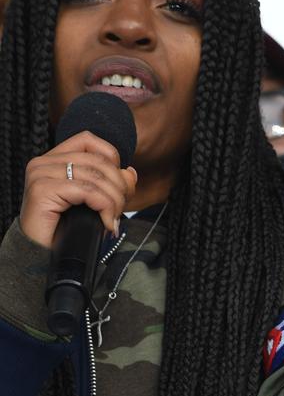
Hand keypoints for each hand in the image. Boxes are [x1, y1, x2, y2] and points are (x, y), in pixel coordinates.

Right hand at [20, 132, 136, 248]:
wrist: (42, 254)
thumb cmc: (67, 228)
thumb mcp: (95, 201)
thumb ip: (112, 183)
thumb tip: (130, 172)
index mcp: (54, 159)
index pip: (89, 140)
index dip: (112, 158)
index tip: (118, 185)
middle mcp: (43, 162)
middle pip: (98, 160)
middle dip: (120, 186)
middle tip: (121, 210)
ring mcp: (40, 174)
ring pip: (96, 176)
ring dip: (114, 200)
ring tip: (114, 219)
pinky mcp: (42, 190)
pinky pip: (87, 191)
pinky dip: (105, 207)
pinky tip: (106, 223)